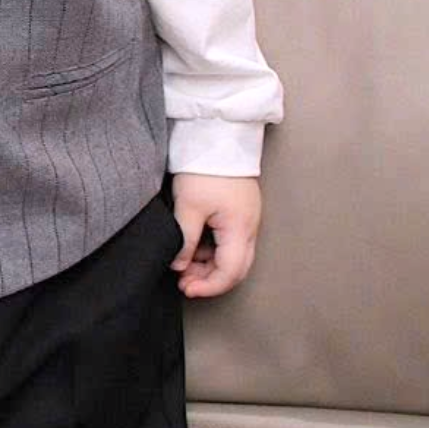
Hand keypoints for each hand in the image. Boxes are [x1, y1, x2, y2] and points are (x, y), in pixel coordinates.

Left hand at [169, 173, 260, 296]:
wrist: (218, 138)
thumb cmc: (205, 168)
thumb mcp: (188, 207)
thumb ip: (185, 241)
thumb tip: (179, 266)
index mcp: (240, 228)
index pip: (231, 272)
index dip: (209, 286)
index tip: (187, 289)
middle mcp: (249, 228)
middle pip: (236, 268)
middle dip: (209, 280)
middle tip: (184, 283)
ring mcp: (246, 220)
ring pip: (232, 256)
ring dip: (208, 265)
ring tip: (182, 265)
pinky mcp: (238, 213)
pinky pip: (229, 241)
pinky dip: (211, 250)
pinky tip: (191, 248)